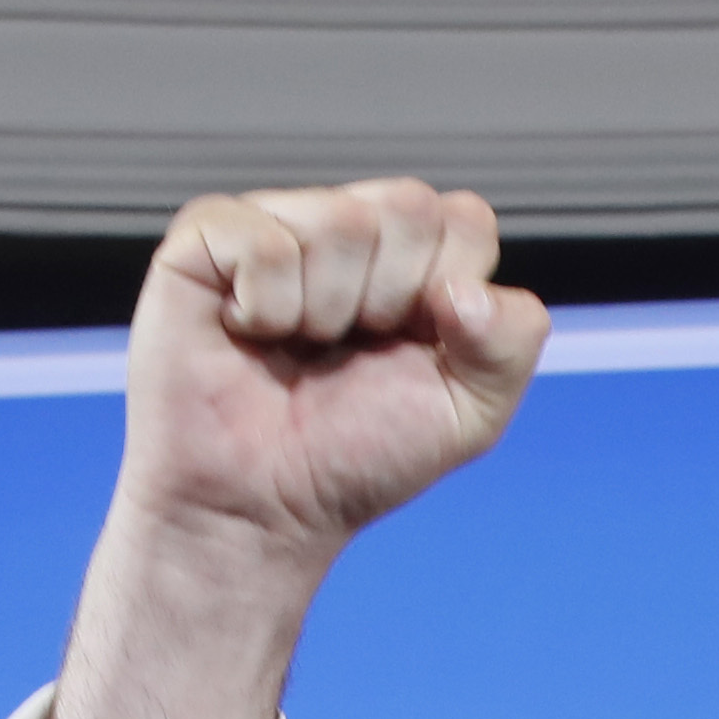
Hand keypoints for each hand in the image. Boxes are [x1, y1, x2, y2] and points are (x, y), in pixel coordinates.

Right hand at [57, 178, 548, 718]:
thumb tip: (466, 290)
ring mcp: (277, 223)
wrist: (262, 510)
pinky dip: (266, 306)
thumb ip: (510, 341)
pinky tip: (247, 333)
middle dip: (390, 302)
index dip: (450, 297)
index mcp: (412, 257)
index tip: (410, 350)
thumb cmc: (354, 458)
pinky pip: (265, 240)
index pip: (465, 220)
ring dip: (327, 313)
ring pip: (342, 221)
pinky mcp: (207, 236)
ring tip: (295, 349)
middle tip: (346, 352)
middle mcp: (346, 227)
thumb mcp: (470, 414)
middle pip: (409, 209)